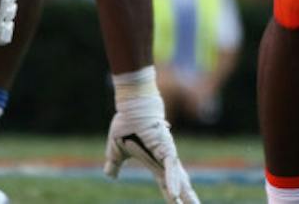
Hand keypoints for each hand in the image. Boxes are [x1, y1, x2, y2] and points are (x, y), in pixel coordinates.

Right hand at [105, 81, 198, 202]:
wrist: (131, 105)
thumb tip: (111, 176)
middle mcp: (165, 159)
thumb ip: (115, 164)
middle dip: (188, 197)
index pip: (166, 183)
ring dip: (185, 194)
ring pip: (178, 178)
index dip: (173, 196)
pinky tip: (175, 195)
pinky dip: (172, 182)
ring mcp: (166, 153)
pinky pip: (169, 168)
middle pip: (179, 183)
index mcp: (155, 162)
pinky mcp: (165, 147)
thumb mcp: (116, 151)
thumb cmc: (127, 123)